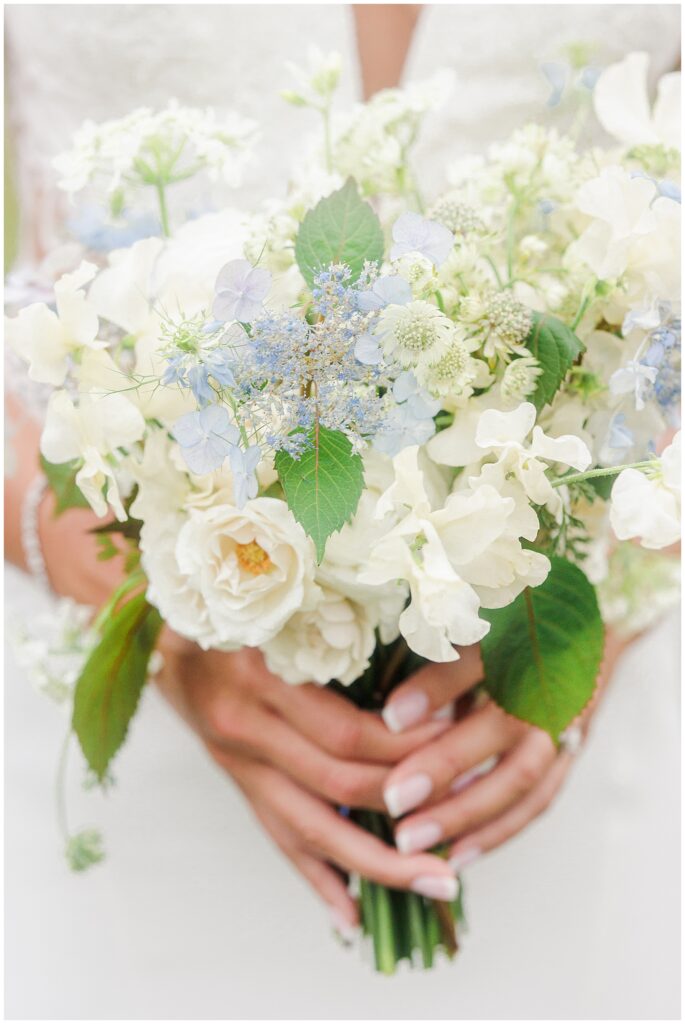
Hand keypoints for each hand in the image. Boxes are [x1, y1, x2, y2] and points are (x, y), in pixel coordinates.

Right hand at [155, 639, 457, 929]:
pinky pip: (277, 838)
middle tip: (464, 825)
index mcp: (262, 676)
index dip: (405, 745)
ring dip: (376, 863)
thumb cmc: (235, 611)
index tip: (457, 746)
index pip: (346, 732)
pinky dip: (316, 879)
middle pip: (336, 784)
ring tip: (434, 883)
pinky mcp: (237, 781)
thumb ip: (337, 638)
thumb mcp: (280, 610)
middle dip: (406, 808)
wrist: (164, 634)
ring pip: (311, 827)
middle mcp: (245, 726)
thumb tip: (421, 672)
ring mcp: (237, 762)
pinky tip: (351, 917)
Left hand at [380, 633, 626, 868]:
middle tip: (393, 800)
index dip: (434, 690)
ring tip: (411, 841)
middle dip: (445, 767)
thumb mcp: (479, 621)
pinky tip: (456, 854)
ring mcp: (564, 723)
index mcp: (525, 639)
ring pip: (520, 777)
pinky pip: (537, 800)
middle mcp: (548, 684)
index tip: (388, 718)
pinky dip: (498, 829)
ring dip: (466, 812)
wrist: (591, 622)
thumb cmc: (518, 618)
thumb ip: (442, 658)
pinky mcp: (570, 752)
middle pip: (500, 729)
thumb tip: (393, 712)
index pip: (476, 664)